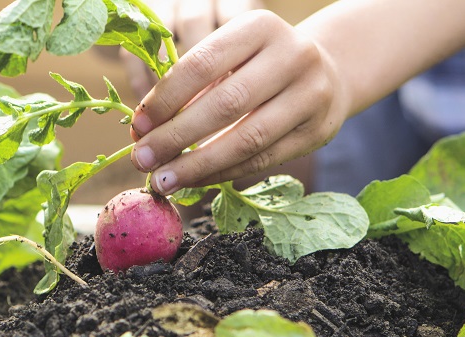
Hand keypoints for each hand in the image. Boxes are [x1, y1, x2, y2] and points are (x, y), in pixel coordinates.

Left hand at [130, 10, 347, 194]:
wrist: (328, 73)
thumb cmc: (258, 67)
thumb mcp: (229, 59)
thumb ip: (190, 87)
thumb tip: (143, 131)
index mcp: (259, 27)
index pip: (202, 64)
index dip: (165, 99)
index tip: (137, 126)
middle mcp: (292, 55)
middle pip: (224, 104)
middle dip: (175, 137)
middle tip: (141, 159)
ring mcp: (311, 94)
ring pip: (246, 139)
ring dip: (197, 165)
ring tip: (162, 180)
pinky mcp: (318, 132)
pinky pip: (262, 161)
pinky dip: (222, 174)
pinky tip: (193, 181)